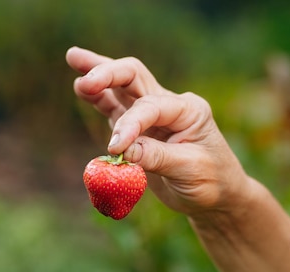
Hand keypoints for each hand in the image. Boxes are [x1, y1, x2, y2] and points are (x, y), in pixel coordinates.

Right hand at [66, 46, 251, 216]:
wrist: (216, 196)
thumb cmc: (211, 182)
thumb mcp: (190, 170)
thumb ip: (156, 157)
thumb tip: (123, 150)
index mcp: (188, 110)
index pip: (150, 107)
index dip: (129, 124)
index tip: (114, 148)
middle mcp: (169, 105)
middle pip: (134, 76)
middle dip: (108, 73)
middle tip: (85, 78)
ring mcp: (152, 115)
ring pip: (122, 86)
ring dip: (98, 73)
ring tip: (73, 57)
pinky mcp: (138, 129)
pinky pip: (114, 108)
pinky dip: (97, 98)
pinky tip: (81, 88)